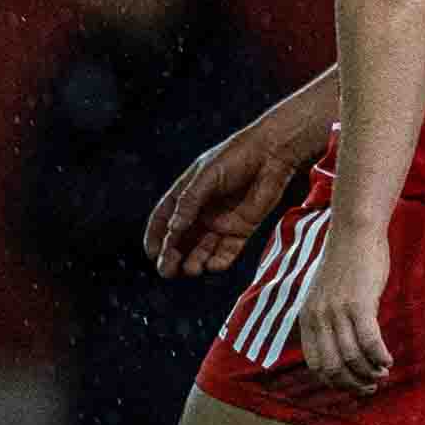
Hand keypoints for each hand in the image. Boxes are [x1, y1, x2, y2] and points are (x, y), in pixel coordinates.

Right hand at [147, 120, 313, 276]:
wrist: (272, 154)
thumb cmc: (236, 157)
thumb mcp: (206, 176)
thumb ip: (190, 201)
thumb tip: (173, 229)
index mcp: (186, 196)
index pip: (163, 221)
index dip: (156, 238)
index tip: (152, 254)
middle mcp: (201, 212)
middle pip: (181, 240)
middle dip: (172, 256)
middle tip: (167, 271)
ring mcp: (222, 222)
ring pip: (203, 249)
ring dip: (194, 261)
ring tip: (190, 270)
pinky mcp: (243, 228)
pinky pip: (228, 250)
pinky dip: (220, 261)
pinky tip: (213, 266)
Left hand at [293, 222, 394, 392]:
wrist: (355, 234)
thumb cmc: (347, 264)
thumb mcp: (327, 295)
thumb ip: (328, 319)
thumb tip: (342, 346)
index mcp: (307, 318)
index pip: (316, 362)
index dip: (335, 381)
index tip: (353, 386)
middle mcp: (318, 318)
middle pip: (332, 365)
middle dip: (352, 383)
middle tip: (371, 387)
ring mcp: (337, 311)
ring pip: (351, 356)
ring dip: (369, 372)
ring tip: (383, 374)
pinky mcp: (359, 303)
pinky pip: (369, 340)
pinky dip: (380, 356)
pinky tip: (389, 360)